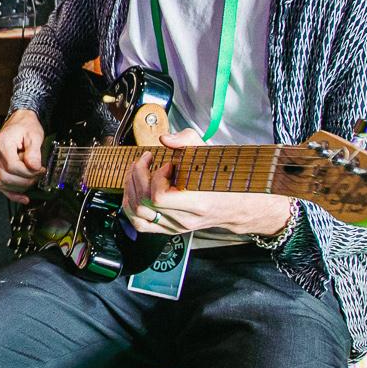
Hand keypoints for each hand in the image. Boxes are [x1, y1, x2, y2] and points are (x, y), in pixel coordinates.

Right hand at [0, 109, 45, 204]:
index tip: (40, 170)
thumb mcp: (35, 135)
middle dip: (26, 180)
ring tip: (33, 179)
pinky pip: (2, 185)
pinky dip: (12, 194)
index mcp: (2, 143)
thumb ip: (34, 152)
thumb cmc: (26, 126)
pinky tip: (23, 198)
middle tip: (38, 175)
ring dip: (21, 187)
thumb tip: (34, 167)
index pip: (12, 166)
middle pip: (7, 177)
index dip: (28, 172)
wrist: (20, 121)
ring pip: (3, 183)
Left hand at [123, 127, 293, 237]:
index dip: (157, 176)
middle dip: (138, 175)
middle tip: (146, 159)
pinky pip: (139, 223)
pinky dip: (130, 205)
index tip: (168, 163)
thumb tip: (165, 139)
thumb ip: (187, 140)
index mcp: (198, 203)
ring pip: (137, 213)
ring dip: (131, 187)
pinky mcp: (169, 228)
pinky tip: (134, 188)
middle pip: (145, 202)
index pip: (159, 197)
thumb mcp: (210, 153)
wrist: (236, 205)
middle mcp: (184, 219)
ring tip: (138, 170)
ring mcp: (175, 226)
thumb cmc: (223, 179)